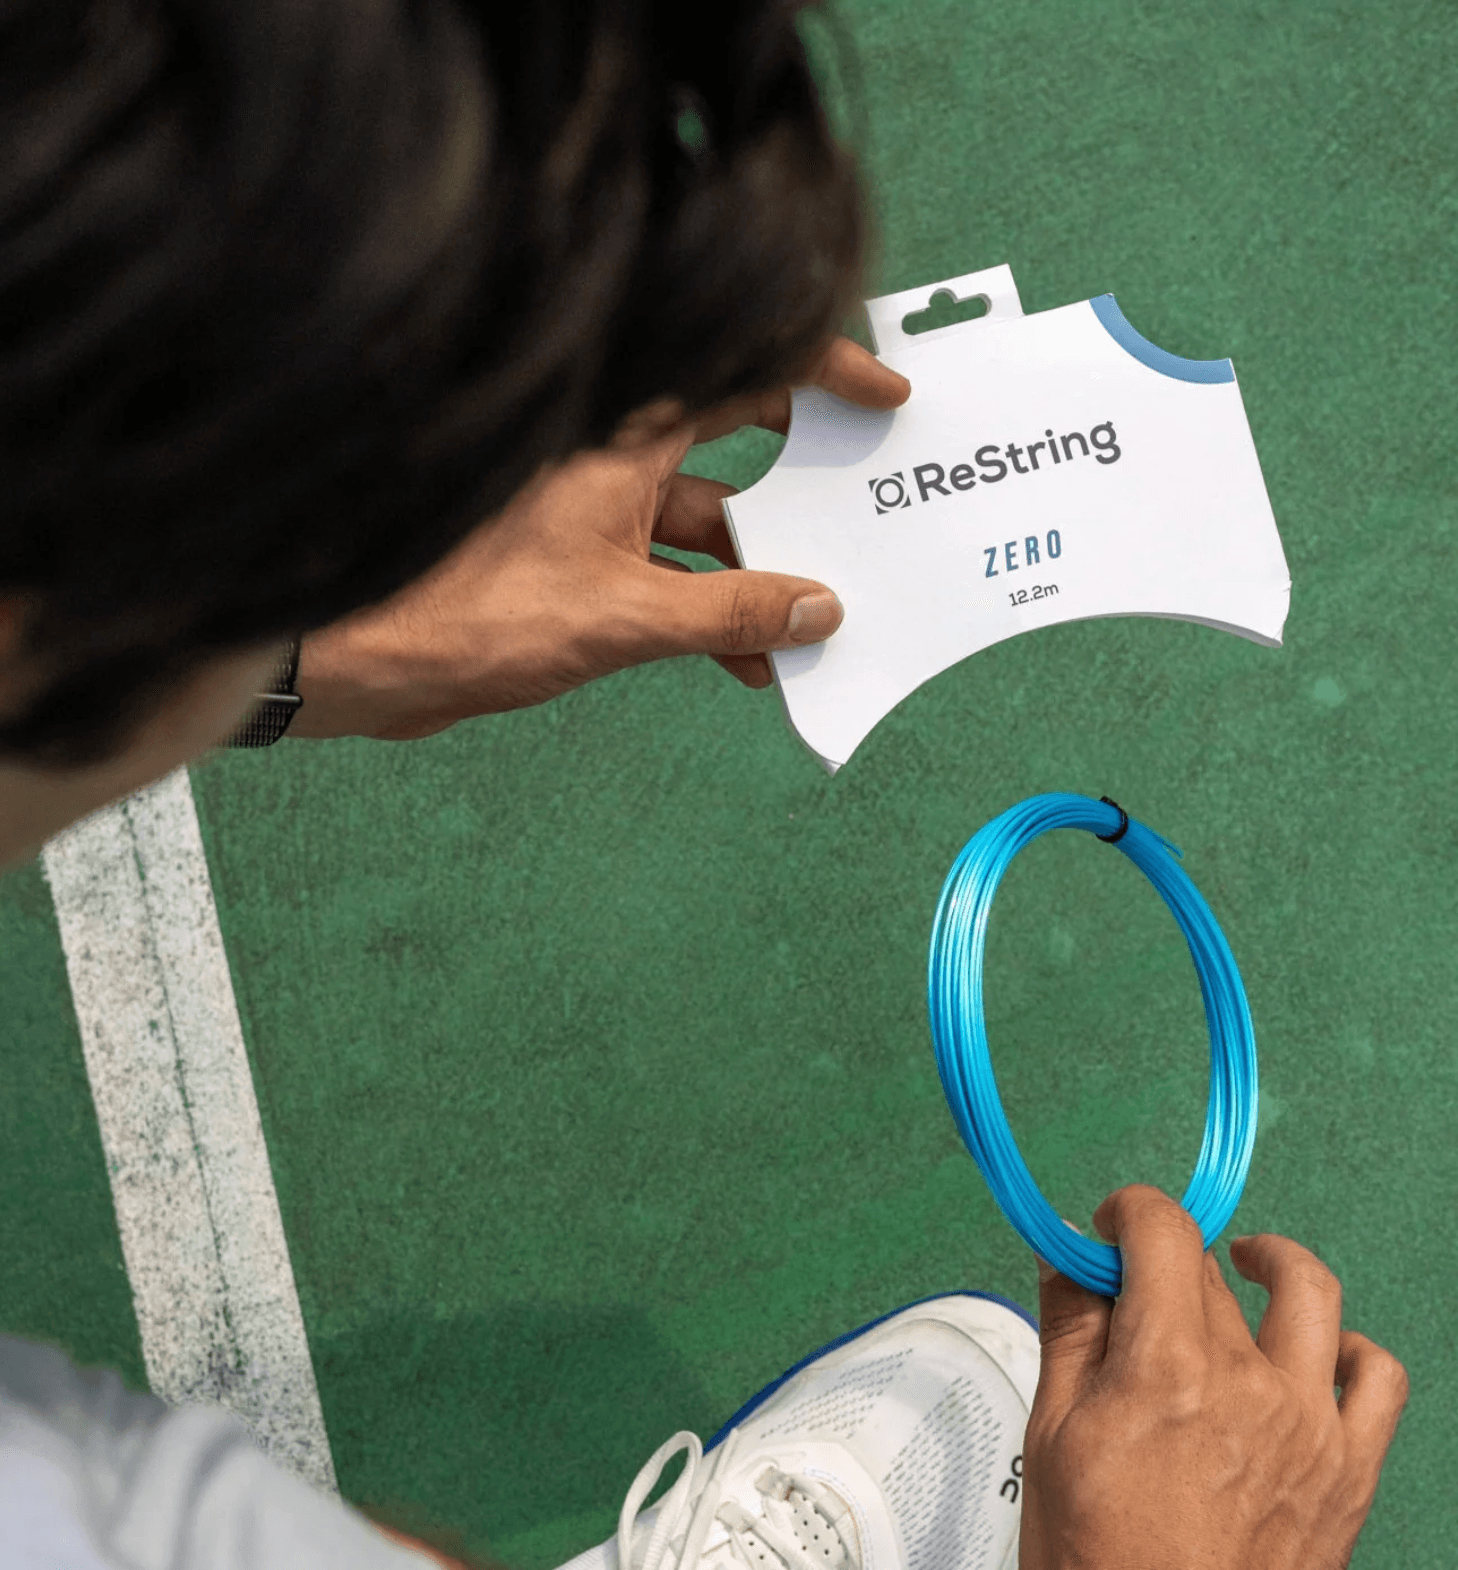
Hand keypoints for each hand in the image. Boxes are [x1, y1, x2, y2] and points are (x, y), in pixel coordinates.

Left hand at [291, 338, 908, 739]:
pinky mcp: (585, 570)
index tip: (884, 401)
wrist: (363, 661)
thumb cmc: (467, 612)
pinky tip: (753, 662)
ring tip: (817, 626)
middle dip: (806, 497)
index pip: (743, 377)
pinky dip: (715, 615)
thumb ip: (727, 612)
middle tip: (871, 520)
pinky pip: (675, 581)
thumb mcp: (622, 616)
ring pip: (710, 532)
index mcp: (620, 434)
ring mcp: (600, 517)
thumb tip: (816, 608)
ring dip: (762, 580)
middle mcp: (613, 461)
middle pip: (739, 456)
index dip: (823, 377)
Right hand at [1020, 1186, 1407, 1569]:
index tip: (1110, 1229)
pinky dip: (1350, 1347)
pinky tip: (1312, 1350)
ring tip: (1244, 1266)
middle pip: (1212, 1267)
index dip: (1130, 1211)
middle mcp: (1248, 1385)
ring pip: (1308, 1292)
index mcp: (1167, 1369)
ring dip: (1270, 1263)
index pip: (1164, 1231)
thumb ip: (1069, 1329)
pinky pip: (1378, 1377)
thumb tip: (1068, 1256)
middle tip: (1136, 1285)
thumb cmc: (1100, 1561)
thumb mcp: (1053, 1434)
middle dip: (1167, 1258)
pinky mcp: (1346, 1470)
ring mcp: (1308, 1426)